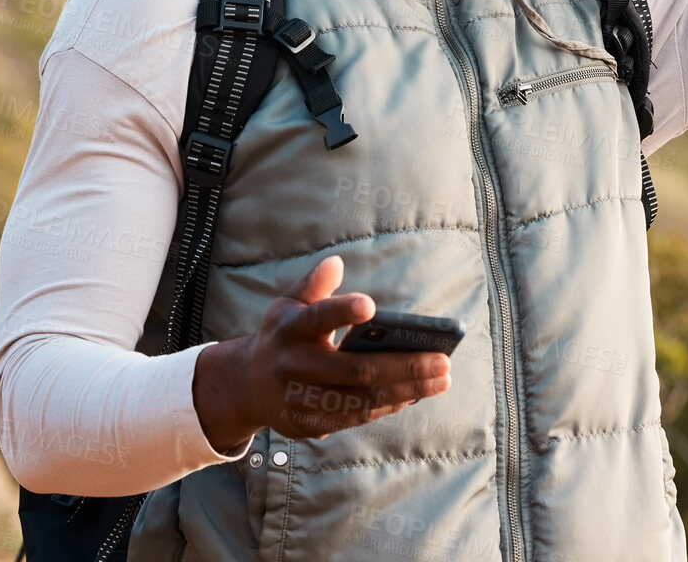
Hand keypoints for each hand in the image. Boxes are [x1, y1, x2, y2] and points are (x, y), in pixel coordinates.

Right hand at [191, 255, 452, 448]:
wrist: (244, 386)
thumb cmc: (281, 336)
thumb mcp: (288, 304)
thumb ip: (314, 286)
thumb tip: (336, 262)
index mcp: (290, 329)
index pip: (317, 317)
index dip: (341, 312)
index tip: (370, 305)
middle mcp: (295, 366)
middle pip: (357, 370)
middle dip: (405, 366)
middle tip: (443, 360)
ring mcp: (301, 400)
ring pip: (363, 399)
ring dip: (407, 390)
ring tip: (441, 378)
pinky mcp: (309, 424)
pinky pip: (356, 417)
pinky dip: (388, 405)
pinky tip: (415, 393)